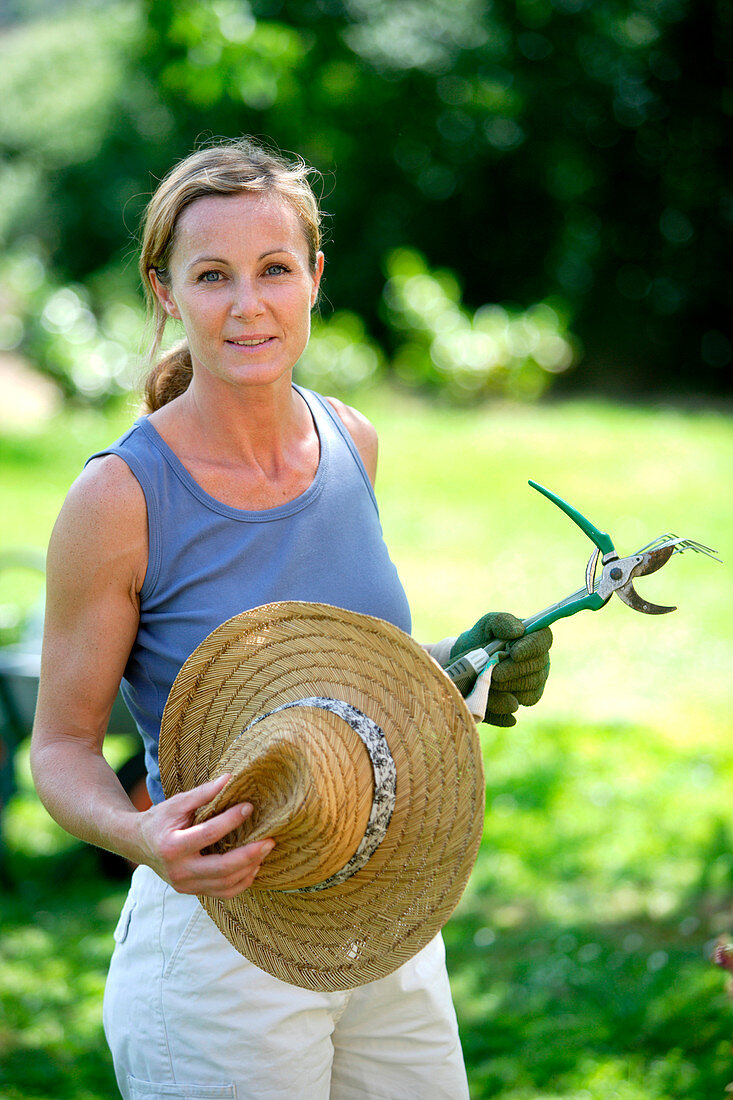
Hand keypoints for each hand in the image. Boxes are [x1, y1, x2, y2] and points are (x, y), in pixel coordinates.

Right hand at [136, 775, 274, 898]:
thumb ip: (203, 793)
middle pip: (221, 868)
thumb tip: (230, 778)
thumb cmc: (159, 820)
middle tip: (270, 841)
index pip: (208, 834)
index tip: (249, 807)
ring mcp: (185, 885)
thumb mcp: (176, 803)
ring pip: (225, 885)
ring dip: (249, 869)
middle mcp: (179, 871)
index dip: (231, 820)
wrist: (137, 844)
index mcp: (172, 846)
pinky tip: (254, 866)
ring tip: (265, 851)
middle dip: (250, 855)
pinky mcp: (192, 892)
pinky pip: (223, 893)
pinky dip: (242, 882)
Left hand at [450, 612, 552, 726]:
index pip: (543, 641)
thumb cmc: (481, 639)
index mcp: (534, 639)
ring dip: (504, 687)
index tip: (513, 653)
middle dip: (512, 672)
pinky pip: (515, 707)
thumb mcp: (486, 625)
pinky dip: (498, 703)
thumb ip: (502, 622)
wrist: (465, 662)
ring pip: (527, 691)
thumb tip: (519, 630)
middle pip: (536, 670)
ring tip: (486, 681)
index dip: (531, 648)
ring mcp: (534, 683)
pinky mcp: (522, 701)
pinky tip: (488, 697)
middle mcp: (540, 662)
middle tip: (492, 672)